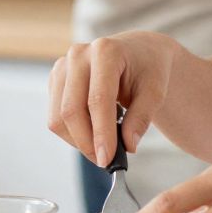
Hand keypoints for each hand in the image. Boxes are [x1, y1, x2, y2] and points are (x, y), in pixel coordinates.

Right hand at [47, 31, 179, 166]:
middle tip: (105, 161)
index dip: (101, 133)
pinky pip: (56, 116)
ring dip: (78, 140)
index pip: (97, 100)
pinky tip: (94, 130)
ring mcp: (63, 66)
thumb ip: (142, 117)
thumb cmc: (148, 70)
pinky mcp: (56, 80)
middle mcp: (78, 55)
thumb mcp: (156, 92)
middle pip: (71, 110)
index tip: (107, 160)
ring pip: (58, 117)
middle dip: (86, 142)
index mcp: (105, 51)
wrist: (138, 53)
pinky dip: (73, 132)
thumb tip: (128, 145)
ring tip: (103, 145)